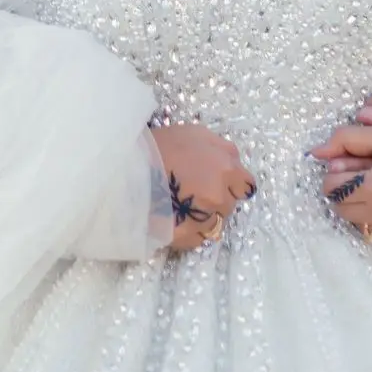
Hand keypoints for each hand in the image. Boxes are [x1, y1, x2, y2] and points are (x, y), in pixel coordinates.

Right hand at [151, 124, 253, 252]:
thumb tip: (231, 162)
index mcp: (225, 166)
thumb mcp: (192, 134)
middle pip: (229, 204)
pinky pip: (197, 238)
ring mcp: (205, 218)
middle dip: (217, 199)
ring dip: (203, 216)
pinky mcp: (188, 237)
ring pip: (214, 222)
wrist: (125, 171)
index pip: (245, 184)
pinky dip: (189, 230)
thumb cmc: (158, 146)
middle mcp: (220, 194)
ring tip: (179, 205)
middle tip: (193, 191)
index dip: (233, 184)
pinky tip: (173, 218)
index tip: (220, 183)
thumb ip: (219, 148)